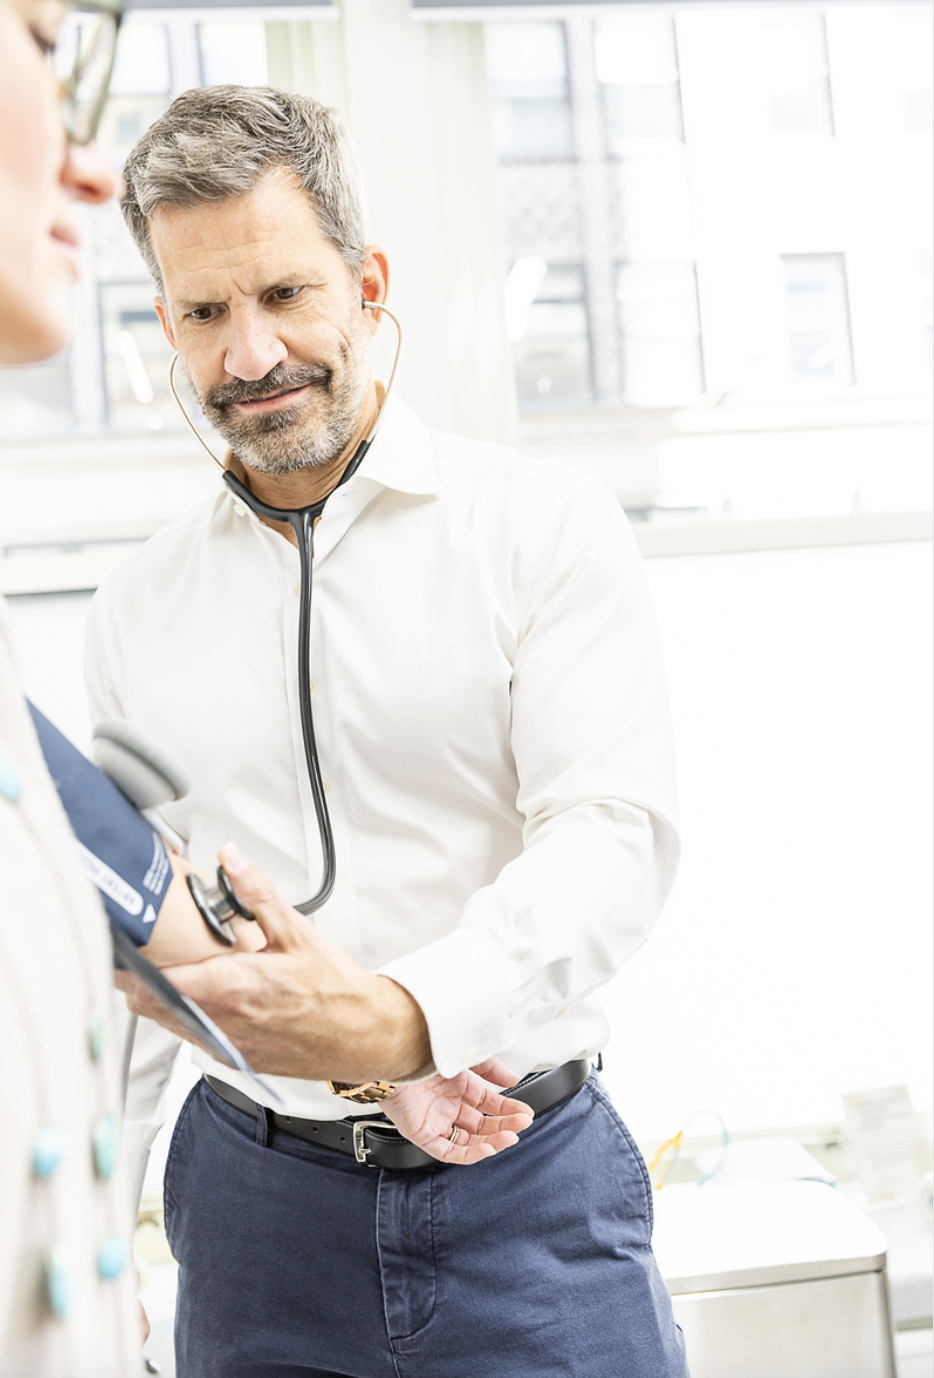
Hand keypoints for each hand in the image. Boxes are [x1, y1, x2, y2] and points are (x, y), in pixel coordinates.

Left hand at [116, 843, 429, 1082]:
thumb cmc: (336, 990)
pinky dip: (185, 1015)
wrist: (365, 1035)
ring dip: (160, 998)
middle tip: (137, 950)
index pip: (161, 982)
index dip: (135, 965)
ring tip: (168, 968)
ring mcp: (227, 1045)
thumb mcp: (298, 931)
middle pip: (153, 1006)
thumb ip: (256, 893)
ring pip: (169, 1024)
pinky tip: (200, 995)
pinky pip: (193, 1037)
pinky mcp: (234, 1058)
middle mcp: (225, 1022)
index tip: (128, 943)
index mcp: (237, 988)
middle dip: (138, 978)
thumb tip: (230, 859)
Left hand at [381, 1058, 533, 1164]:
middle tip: (521, 1125)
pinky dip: (469, 1153)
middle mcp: (446, 1102)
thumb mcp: (467, 1055)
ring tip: (510, 1138)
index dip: (507, 1109)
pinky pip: (447, 1150)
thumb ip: (492, 1070)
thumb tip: (513, 1080)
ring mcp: (434, 1118)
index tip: (525, 1113)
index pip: (487, 1103)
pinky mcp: (421, 1133)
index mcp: (456, 1084)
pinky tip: (487, 1148)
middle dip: (504, 1125)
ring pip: (467, 1139)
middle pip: (480, 1123)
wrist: (398, 1053)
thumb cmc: (425, 1049)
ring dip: (491, 1141)